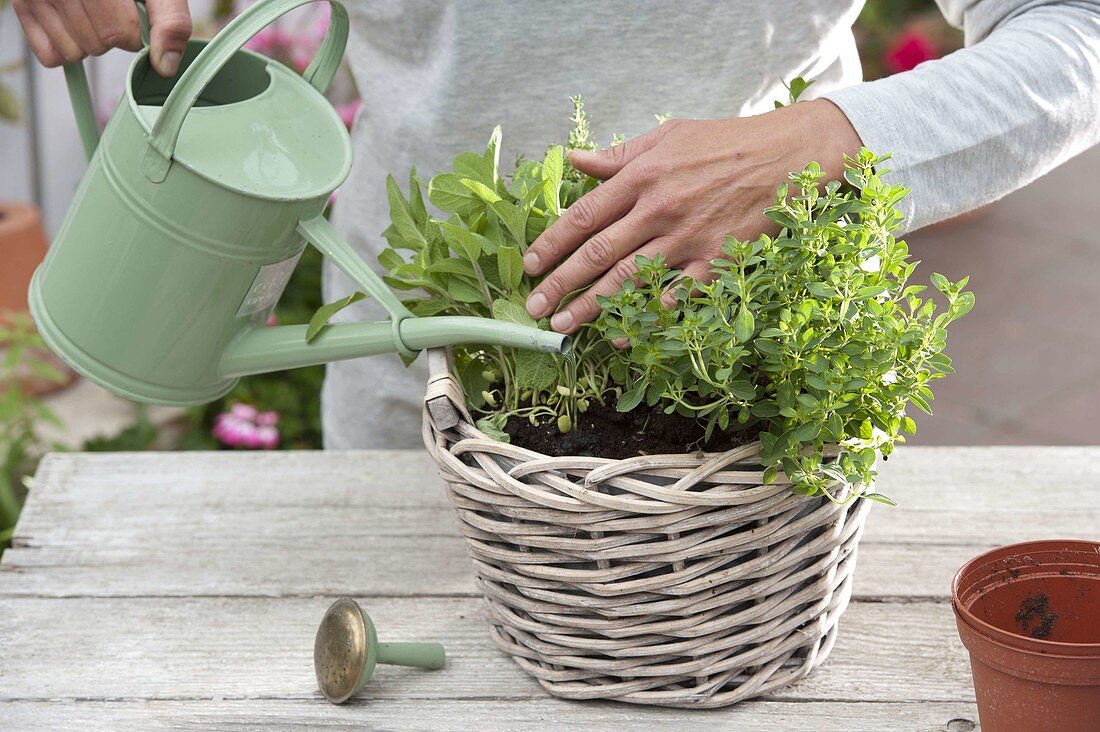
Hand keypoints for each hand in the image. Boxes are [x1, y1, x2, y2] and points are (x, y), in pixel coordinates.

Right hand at [14, 0, 191, 76]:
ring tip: (90, 13)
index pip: (118, 33)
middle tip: (109, 11)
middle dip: (113, 37)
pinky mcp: (23, 7)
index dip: (135, 33)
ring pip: (74, 53)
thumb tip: (165, 66)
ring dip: (89, 43)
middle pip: (97, 44)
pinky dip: (65, 50)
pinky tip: (72, 25)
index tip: (133, 15)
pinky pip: (50, 57)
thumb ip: (170, 21)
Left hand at [523, 99, 862, 333]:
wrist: (791, 154)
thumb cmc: (726, 142)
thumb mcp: (668, 137)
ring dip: (592, 307)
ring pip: (630, 279)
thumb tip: (573, 158)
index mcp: (642, 177)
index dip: (551, 243)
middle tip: (534, 309)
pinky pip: (678, 296)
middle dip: (560, 284)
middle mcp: (659, 209)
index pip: (583, 215)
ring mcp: (689, 238)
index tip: (529, 265)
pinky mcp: (718, 260)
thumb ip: (619, 155)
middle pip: (598, 254)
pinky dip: (649, 316)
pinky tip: (623, 336)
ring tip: (563, 327)